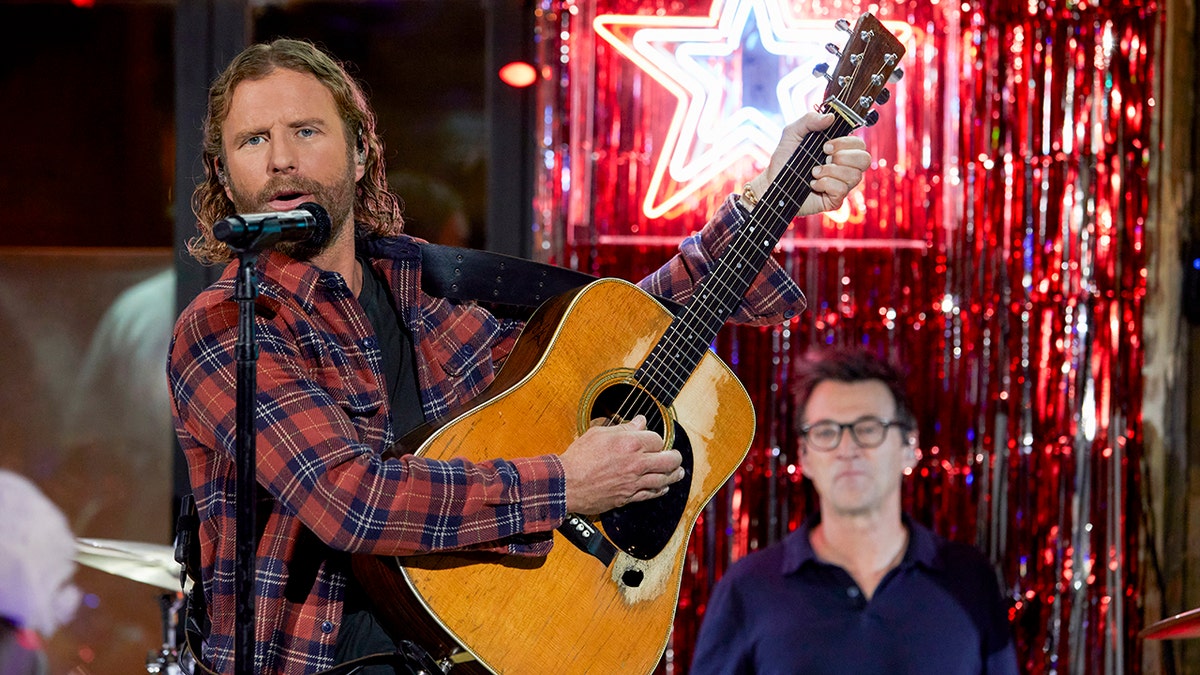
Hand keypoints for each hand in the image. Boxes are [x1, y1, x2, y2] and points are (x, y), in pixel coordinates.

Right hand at [559, 415, 684, 514]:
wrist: (566, 483)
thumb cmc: (579, 457)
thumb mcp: (599, 433)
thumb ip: (623, 428)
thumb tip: (640, 421)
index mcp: (630, 444)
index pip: (657, 439)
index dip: (656, 439)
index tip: (652, 440)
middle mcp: (636, 463)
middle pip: (668, 460)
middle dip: (675, 457)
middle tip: (676, 456)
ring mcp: (634, 482)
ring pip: (664, 479)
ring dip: (674, 475)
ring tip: (679, 472)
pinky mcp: (628, 497)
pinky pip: (651, 494)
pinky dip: (661, 490)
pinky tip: (664, 487)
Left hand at [743, 111, 871, 216]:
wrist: (771, 183)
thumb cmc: (783, 159)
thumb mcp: (792, 133)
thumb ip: (809, 120)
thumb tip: (831, 117)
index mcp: (838, 150)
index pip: (859, 145)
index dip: (847, 143)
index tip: (826, 145)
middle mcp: (843, 167)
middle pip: (865, 160)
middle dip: (843, 157)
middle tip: (823, 157)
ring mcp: (840, 184)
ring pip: (855, 176)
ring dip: (831, 171)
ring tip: (813, 172)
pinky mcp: (834, 200)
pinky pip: (842, 191)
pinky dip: (826, 184)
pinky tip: (813, 184)